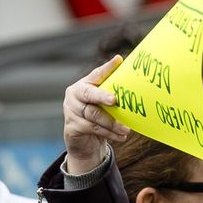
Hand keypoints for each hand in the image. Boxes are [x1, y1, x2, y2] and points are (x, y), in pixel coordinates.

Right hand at [63, 56, 131, 173]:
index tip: (118, 60)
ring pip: (93, 115)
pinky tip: (120, 136)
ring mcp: (70, 112)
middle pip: (89, 94)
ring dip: (112, 122)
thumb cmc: (98, 116)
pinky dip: (109, 133)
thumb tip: (132, 72)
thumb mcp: (104, 102)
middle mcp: (74, 96)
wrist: (84, 141)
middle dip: (102, 96)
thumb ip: (113, 90)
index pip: (96, 74)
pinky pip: (93, 129)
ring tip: (126, 128)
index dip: (107, 68)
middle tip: (114, 100)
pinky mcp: (72, 128)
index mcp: (83, 85)